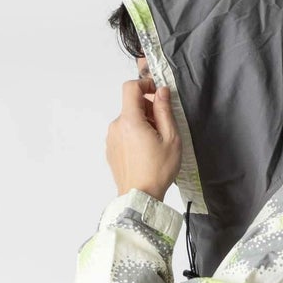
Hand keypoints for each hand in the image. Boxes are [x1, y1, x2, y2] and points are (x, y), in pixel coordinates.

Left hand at [105, 79, 181, 201]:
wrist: (140, 197)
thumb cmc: (157, 172)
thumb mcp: (171, 138)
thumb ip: (165, 110)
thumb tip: (162, 92)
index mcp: (130, 121)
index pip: (130, 87)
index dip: (144, 84)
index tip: (156, 92)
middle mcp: (116, 127)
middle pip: (130, 105)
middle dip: (147, 108)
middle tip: (163, 126)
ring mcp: (111, 139)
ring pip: (128, 120)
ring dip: (142, 124)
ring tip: (155, 143)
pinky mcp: (111, 150)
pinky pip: (123, 134)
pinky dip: (134, 135)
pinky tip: (146, 152)